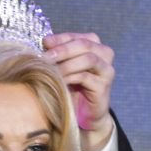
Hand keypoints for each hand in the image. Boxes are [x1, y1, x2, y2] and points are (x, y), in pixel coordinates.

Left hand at [42, 32, 115, 150]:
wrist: (83, 114)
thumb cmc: (71, 88)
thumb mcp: (63, 67)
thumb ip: (57, 54)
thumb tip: (45, 42)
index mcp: (94, 45)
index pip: (76, 36)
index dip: (60, 38)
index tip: (44, 42)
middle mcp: (104, 54)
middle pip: (84, 44)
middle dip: (63, 49)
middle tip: (46, 57)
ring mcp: (106, 70)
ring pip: (88, 58)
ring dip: (67, 64)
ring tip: (52, 70)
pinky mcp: (104, 85)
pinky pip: (86, 77)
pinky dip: (70, 77)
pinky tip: (59, 81)